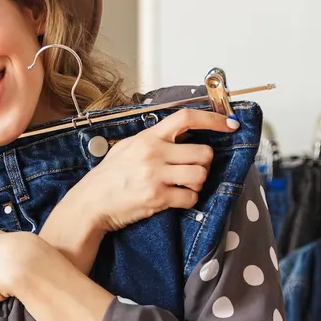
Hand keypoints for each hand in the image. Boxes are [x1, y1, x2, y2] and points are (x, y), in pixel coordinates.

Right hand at [64, 109, 235, 233]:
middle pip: (203, 153)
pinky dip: (188, 200)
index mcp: (148, 137)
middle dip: (203, 164)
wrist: (90, 203)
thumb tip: (182, 135)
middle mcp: (153, 153)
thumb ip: (152, 140)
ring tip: (182, 185)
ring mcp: (155, 176)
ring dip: (197, 183)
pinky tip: (174, 199)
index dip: (212, 119)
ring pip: (200, 176)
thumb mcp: (126, 148)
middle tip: (192, 170)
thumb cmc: (108, 176)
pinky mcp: (158, 197)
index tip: (229, 124)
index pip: (186, 118)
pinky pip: (190, 197)